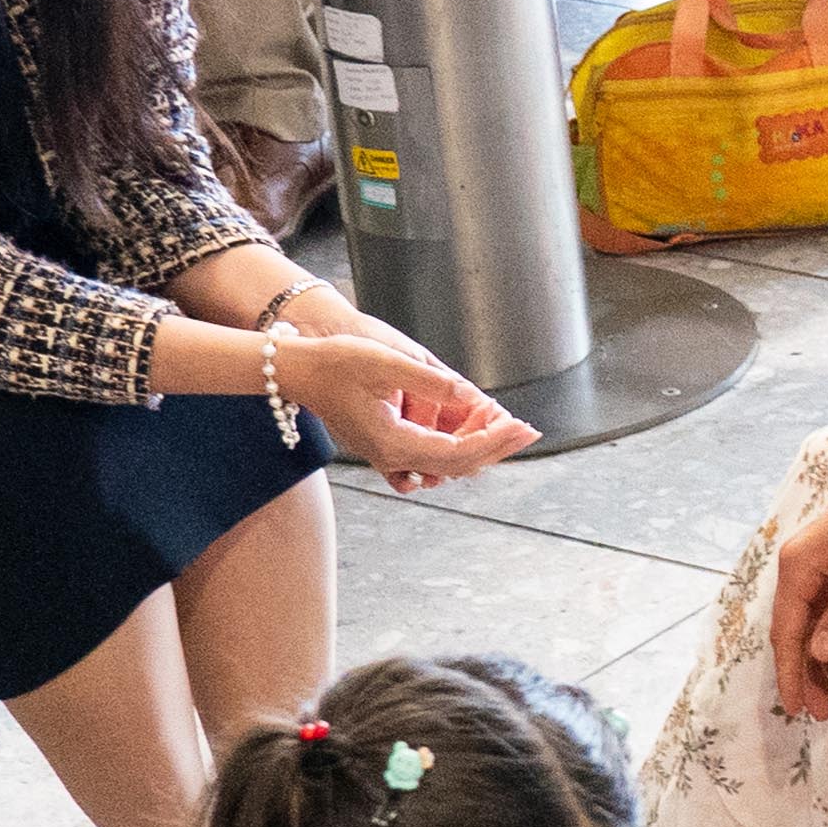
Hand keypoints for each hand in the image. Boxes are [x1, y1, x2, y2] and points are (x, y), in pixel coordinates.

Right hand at [280, 330, 539, 490]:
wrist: (298, 369)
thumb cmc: (336, 361)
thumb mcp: (386, 363)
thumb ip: (430, 382)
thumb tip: (471, 396)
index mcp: (393, 441)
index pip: (457, 452)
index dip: (494, 440)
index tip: (521, 425)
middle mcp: (391, 455)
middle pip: (457, 464)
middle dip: (496, 447)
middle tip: (529, 431)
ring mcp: (386, 454)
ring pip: (444, 463)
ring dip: (477, 447)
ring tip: (506, 427)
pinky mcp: (383, 445)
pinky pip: (427, 457)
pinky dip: (454, 449)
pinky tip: (468, 435)